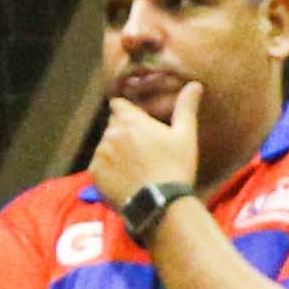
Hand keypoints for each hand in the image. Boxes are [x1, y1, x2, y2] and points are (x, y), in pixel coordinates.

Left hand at [87, 77, 203, 208]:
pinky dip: (108, 170)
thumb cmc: (176, 167)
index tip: (136, 123)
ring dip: (115, 152)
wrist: (161, 204)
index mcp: (130, 120)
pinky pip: (99, 166)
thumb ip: (186, 107)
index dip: (126, 112)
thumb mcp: (185, 135)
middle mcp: (111, 133)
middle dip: (123, 133)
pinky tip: (126, 179)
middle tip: (142, 151)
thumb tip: (194, 85)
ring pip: (105, 146)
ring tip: (135, 168)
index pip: (118, 105)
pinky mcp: (94, 173)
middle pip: (112, 126)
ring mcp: (101, 153)